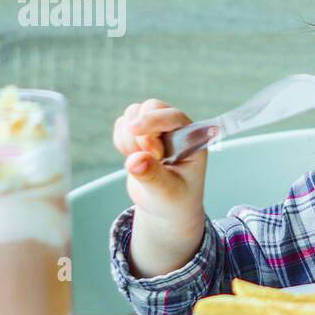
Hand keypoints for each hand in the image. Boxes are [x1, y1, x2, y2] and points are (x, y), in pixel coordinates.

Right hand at [112, 100, 207, 276]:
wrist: (166, 207)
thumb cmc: (175, 199)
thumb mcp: (167, 193)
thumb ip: (152, 176)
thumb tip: (135, 161)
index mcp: (193, 140)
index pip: (174, 116)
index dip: (153, 121)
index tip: (135, 130)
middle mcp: (177, 129)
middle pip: (151, 107)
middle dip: (140, 130)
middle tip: (149, 156)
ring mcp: (158, 129)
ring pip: (133, 113)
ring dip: (129, 136)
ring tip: (141, 161)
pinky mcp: (141, 133)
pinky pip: (122, 124)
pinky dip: (121, 139)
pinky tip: (133, 158)